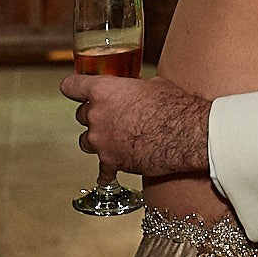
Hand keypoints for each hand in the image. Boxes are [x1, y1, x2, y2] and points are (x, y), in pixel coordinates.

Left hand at [61, 72, 211, 177]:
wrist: (186, 134)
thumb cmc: (173, 106)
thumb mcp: (152, 84)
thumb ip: (133, 87)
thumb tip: (135, 90)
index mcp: (103, 91)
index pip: (71, 86)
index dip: (73, 87)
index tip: (74, 89)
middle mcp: (96, 116)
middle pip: (80, 115)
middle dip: (94, 115)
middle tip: (111, 115)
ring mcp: (101, 141)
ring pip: (85, 141)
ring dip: (97, 139)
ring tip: (113, 139)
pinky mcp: (112, 162)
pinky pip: (102, 170)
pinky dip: (107, 170)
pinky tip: (110, 171)